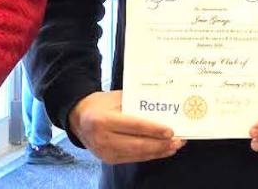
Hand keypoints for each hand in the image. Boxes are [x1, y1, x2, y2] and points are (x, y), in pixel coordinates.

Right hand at [69, 90, 185, 164]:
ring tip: (175, 146)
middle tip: (179, 140)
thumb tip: (162, 105)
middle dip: (161, 144)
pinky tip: (162, 151)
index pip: (134, 126)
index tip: (171, 131)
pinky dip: (150, 155)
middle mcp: (103, 138)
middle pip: (138, 144)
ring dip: (159, 151)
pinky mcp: (109, 159)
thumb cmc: (100, 104)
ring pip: (138, 154)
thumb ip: (136, 102)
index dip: (153, 129)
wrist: (78, 118)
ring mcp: (105, 152)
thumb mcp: (116, 97)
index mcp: (104, 120)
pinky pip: (134, 158)